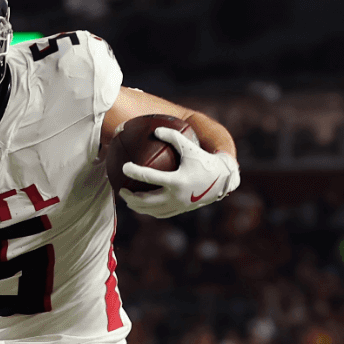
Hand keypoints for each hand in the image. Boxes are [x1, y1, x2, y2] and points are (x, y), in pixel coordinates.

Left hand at [118, 127, 239, 218]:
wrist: (222, 180)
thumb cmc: (204, 160)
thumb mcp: (190, 147)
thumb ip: (172, 136)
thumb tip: (155, 130)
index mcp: (177, 181)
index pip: (150, 178)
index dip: (135, 172)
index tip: (124, 167)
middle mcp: (176, 196)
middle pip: (146, 201)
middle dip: (131, 197)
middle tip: (121, 190)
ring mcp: (178, 206)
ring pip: (152, 211)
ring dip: (138, 207)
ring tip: (128, 200)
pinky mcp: (181, 210)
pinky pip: (161, 213)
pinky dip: (149, 211)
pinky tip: (142, 205)